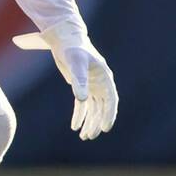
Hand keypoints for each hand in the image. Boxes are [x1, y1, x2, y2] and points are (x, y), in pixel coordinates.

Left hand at [13, 21, 117, 140]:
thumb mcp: (76, 64)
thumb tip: (83, 100)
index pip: (111, 100)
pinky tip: (75, 126)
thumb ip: (79, 81)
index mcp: (105, 77)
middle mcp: (100, 83)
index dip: (109, 115)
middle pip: (102, 108)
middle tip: (90, 136)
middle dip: (97, 122)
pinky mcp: (80, 86)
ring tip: (84, 136)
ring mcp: (91, 85)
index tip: (105, 128)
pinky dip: (79, 115)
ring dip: (89, 122)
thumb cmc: (73, 49)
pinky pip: (82, 105)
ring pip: (93, 108)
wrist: (64, 39)